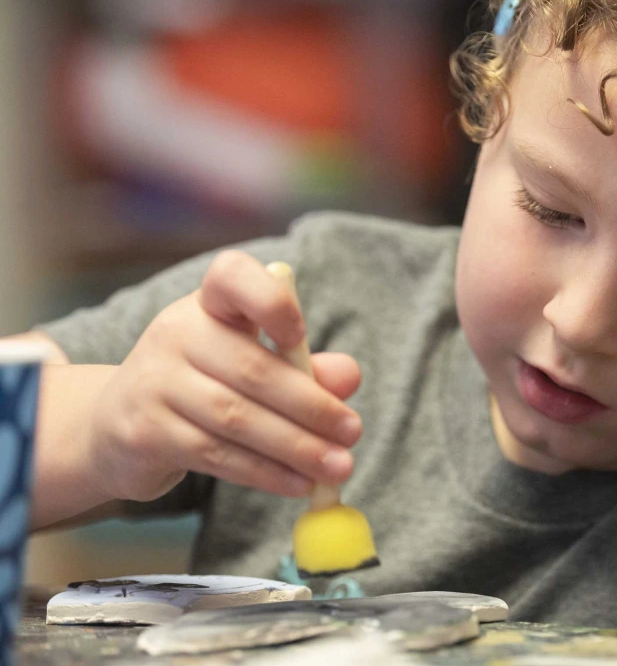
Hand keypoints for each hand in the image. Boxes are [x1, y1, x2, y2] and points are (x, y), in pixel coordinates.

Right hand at [85, 250, 362, 502]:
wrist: (116, 426)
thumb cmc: (204, 384)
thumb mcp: (252, 362)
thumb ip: (304, 366)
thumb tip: (350, 377)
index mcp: (209, 304)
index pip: (231, 277)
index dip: (270, 302)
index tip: (299, 334)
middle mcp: (176, 333)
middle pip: (252, 368)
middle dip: (312, 406)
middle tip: (353, 432)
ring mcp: (155, 382)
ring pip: (237, 418)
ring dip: (296, 447)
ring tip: (339, 467)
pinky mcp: (145, 432)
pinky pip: (217, 455)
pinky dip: (265, 472)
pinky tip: (299, 484)